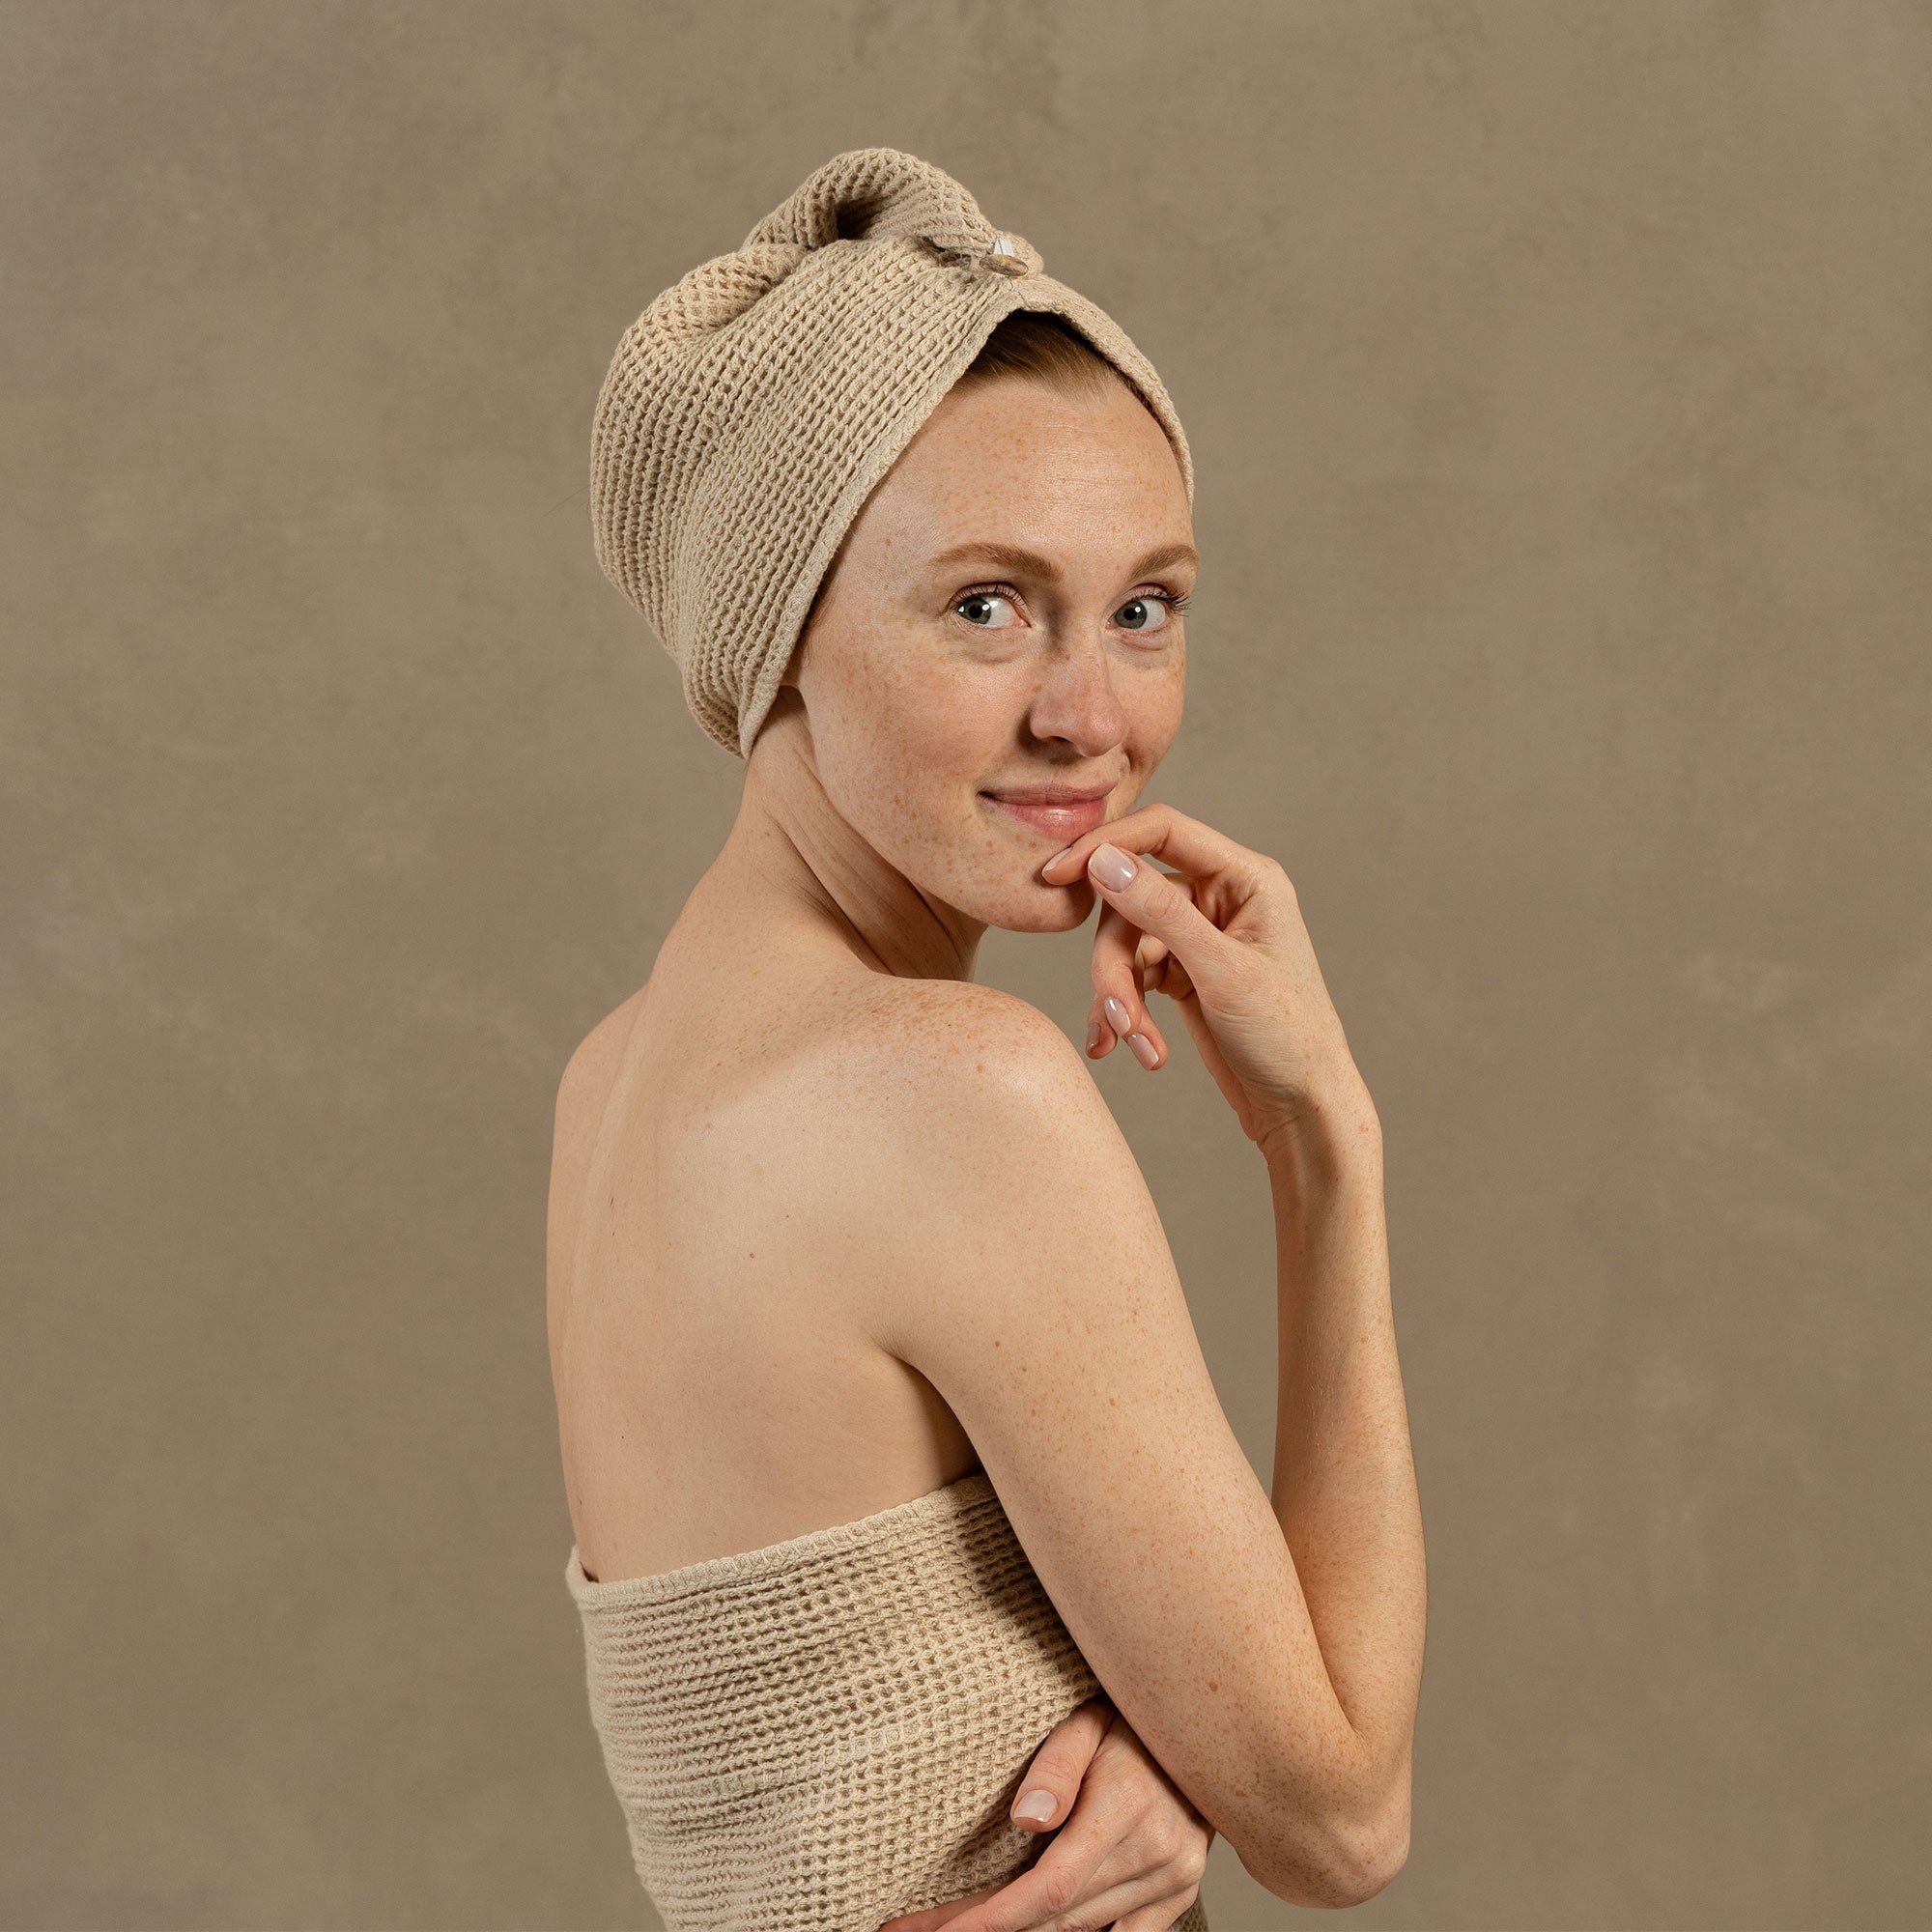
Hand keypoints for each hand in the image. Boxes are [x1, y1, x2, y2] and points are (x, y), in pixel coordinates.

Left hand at [875, 1697, 1211, 1931]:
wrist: (1207, 1724)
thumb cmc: (1135, 1714)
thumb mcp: (1089, 1718)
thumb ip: (1057, 1765)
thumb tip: (1026, 1818)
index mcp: (1125, 1809)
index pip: (1048, 1888)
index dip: (991, 1919)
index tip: (940, 1931)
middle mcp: (1154, 1854)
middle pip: (1057, 1917)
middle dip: (989, 1929)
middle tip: (923, 1930)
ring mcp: (1172, 1879)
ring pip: (1086, 1930)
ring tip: (964, 1928)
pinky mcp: (1179, 1891)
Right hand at [1039, 803, 1374, 1154]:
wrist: (1301, 1106)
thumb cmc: (1287, 1036)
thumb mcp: (1222, 972)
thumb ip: (1161, 912)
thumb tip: (1103, 859)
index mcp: (1246, 878)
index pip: (1162, 833)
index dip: (1105, 846)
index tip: (1057, 875)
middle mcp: (1221, 898)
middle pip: (1131, 901)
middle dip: (1115, 963)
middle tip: (1116, 1016)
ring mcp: (1200, 937)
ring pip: (1126, 944)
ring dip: (1121, 997)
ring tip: (1135, 1043)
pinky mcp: (1184, 974)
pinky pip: (1133, 977)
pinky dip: (1127, 1012)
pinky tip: (1132, 1049)